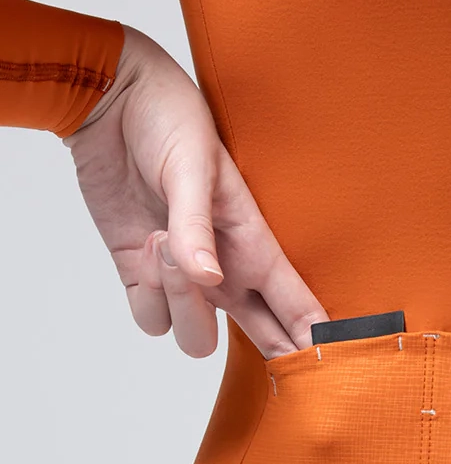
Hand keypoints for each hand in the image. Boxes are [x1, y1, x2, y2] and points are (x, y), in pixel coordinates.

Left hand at [62, 25, 328, 358]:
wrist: (111, 100)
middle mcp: (226, 271)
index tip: (326, 363)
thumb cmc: (168, 119)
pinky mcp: (142, 277)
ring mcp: (185, 279)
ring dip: (180, 302)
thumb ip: (198, 226)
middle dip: (271, 349)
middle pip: (261, 336)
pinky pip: (151, 321)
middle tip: (281, 356)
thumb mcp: (192, 165)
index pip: (296, 304)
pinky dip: (146, 295)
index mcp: (254, 244)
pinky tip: (144, 246)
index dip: (312, 339)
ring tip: (164, 241)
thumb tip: (208, 279)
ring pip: (196, 338)